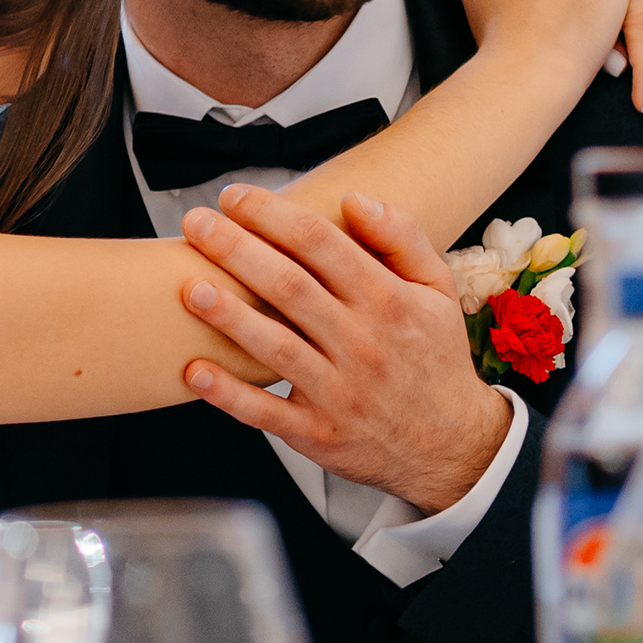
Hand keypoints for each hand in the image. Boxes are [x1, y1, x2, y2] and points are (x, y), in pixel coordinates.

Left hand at [172, 183, 513, 514]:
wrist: (452, 445)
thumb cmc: (434, 357)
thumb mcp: (438, 289)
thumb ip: (402, 237)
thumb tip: (354, 199)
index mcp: (388, 301)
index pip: (321, 244)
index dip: (273, 215)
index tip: (236, 197)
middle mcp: (362, 343)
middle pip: (290, 287)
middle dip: (237, 251)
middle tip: (196, 224)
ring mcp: (339, 392)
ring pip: (276, 348)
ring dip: (230, 317)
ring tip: (191, 288)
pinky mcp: (319, 433)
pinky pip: (267, 413)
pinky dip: (229, 394)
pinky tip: (196, 371)